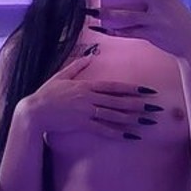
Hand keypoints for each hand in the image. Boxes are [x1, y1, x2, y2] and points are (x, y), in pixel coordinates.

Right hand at [21, 55, 161, 140]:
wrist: (35, 111)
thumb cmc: (47, 93)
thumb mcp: (61, 75)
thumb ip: (77, 66)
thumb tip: (90, 55)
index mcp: (86, 85)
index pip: (114, 86)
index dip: (132, 88)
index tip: (147, 90)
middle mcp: (89, 98)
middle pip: (118, 100)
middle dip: (138, 104)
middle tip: (155, 107)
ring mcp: (86, 111)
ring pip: (113, 115)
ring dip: (132, 118)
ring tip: (147, 122)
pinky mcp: (81, 124)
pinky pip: (102, 129)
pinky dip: (117, 132)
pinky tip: (129, 135)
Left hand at [88, 0, 190, 60]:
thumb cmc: (179, 18)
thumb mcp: (171, 1)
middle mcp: (162, 4)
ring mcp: (155, 21)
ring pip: (126, 15)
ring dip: (106, 12)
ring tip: (90, 8)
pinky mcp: (150, 35)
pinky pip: (127, 33)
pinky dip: (111, 30)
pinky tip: (98, 27)